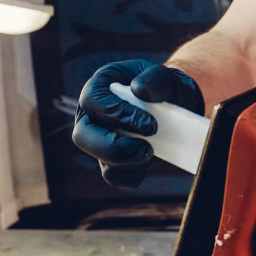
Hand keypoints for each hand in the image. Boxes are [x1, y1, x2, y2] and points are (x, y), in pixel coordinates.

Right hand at [72, 60, 203, 187]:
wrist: (173, 107)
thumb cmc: (163, 89)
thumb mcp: (166, 77)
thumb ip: (156, 78)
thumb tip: (140, 90)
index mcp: (98, 88)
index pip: (91, 101)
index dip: (116, 114)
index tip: (150, 124)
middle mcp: (91, 116)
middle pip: (83, 137)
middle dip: (115, 148)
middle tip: (147, 148)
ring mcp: (98, 141)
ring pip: (102, 161)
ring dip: (131, 162)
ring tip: (154, 150)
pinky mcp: (110, 161)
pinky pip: (115, 177)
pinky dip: (135, 174)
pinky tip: (150, 161)